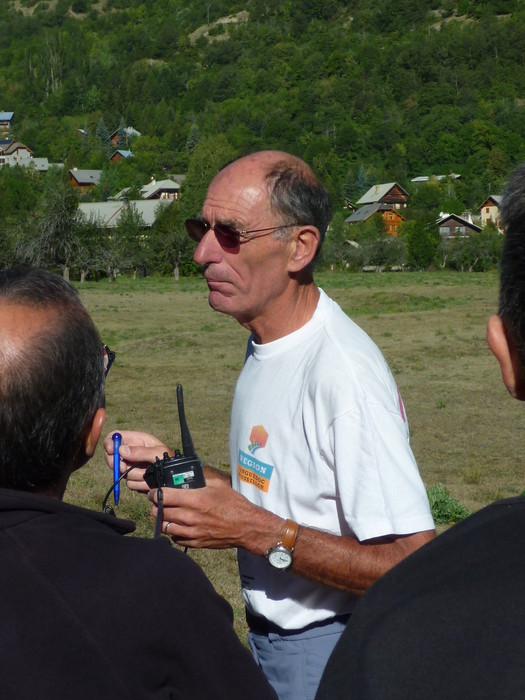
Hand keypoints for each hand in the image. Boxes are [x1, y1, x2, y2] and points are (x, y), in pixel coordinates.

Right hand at [103, 430, 170, 492]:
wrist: (175, 479)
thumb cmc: (170, 460)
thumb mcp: (158, 452)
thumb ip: (140, 451)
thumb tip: (121, 450)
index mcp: (137, 440)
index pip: (115, 436)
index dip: (109, 442)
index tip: (111, 450)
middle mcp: (131, 453)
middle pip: (111, 456)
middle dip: (116, 463)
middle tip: (123, 467)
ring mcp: (131, 467)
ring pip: (120, 472)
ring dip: (135, 475)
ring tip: (148, 473)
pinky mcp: (134, 480)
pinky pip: (129, 484)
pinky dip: (139, 484)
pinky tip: (149, 481)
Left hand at [150, 471, 282, 551]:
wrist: (247, 526)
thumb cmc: (234, 504)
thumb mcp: (218, 485)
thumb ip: (200, 480)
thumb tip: (185, 475)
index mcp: (196, 499)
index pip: (164, 496)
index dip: (155, 493)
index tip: (154, 491)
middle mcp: (191, 516)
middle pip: (160, 512)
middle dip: (156, 505)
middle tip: (159, 501)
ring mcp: (192, 532)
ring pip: (164, 526)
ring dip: (163, 519)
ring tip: (167, 513)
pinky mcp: (195, 543)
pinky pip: (174, 538)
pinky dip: (173, 531)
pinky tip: (178, 525)